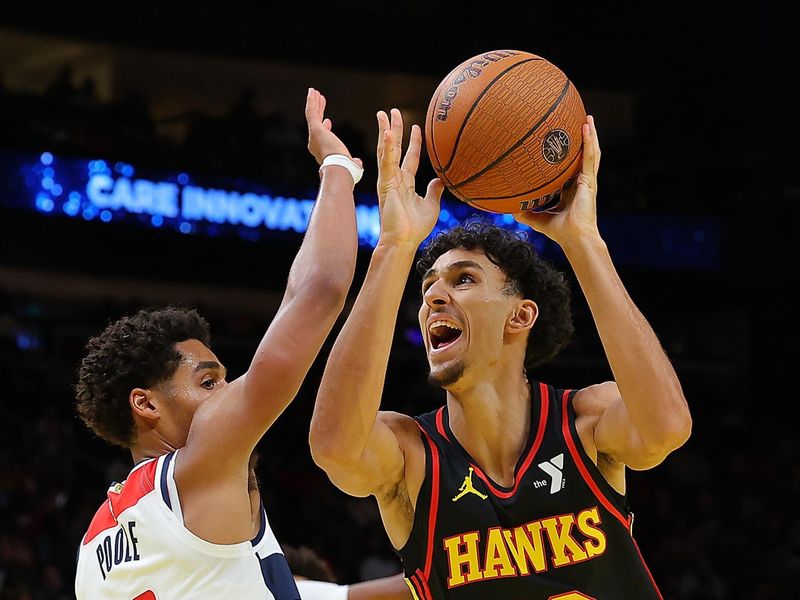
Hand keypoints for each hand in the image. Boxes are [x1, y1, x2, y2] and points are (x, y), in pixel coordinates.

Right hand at [305, 88, 362, 167]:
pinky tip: (312, 91)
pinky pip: (311, 112)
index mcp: (323, 151)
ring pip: (313, 115)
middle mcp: (315, 143)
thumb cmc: (346, 169)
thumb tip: (358, 163)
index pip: (323, 136)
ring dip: (314, 103)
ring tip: (315, 92)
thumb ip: (353, 162)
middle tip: (321, 100)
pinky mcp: (315, 128)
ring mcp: (314, 135)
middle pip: (316, 122)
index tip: (328, 121)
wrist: (339, 168)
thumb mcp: (350, 164)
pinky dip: (311, 101)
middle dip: (319, 111)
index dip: (325, 127)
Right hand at [376, 108, 443, 246]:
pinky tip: (387, 133)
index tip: (417, 127)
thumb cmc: (415, 228)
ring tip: (384, 114)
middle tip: (393, 111)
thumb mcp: (431, 205)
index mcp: (405, 183)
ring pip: (387, 150)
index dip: (414, 142)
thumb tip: (441, 179)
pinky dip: (387, 147)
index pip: (410, 157)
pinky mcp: (385, 183)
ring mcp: (388, 180)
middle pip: (394, 148)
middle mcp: (395, 178)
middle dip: (394, 129)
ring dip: (386, 131)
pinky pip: (386, 162)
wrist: (404, 240)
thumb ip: (435, 191)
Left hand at [513, 115, 600, 245]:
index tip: (562, 142)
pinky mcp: (590, 181)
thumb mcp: (537, 219)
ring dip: (590, 135)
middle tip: (580, 122)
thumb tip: (510, 209)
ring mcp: (587, 180)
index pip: (571, 167)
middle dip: (583, 139)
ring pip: (591, 152)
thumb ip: (526, 213)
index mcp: (571, 189)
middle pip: (583, 156)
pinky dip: (589, 142)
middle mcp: (581, 182)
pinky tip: (586, 128)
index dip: (569, 155)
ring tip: (587, 119)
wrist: (574, 238)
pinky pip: (590, 157)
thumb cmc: (560, 232)